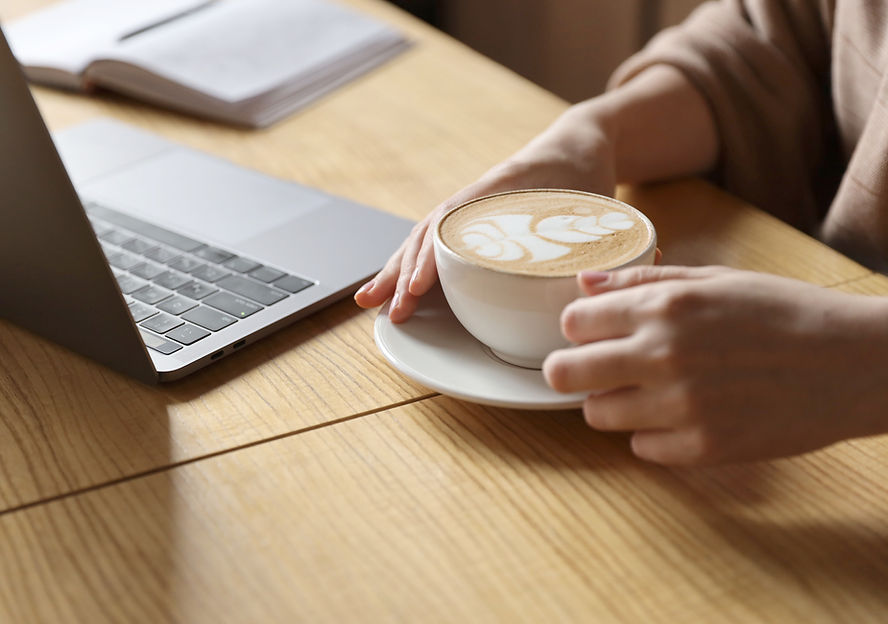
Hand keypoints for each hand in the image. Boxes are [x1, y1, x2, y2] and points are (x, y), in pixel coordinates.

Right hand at [354, 104, 617, 321]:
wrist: (579, 140)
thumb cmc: (584, 168)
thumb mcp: (594, 199)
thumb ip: (593, 236)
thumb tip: (591, 285)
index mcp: (498, 188)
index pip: (452, 224)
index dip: (432, 258)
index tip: (416, 288)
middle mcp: (475, 199)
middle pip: (426, 234)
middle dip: (401, 273)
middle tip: (388, 309)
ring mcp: (469, 209)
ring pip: (422, 239)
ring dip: (396, 271)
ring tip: (370, 301)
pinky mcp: (472, 220)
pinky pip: (434, 243)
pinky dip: (412, 265)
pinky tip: (399, 287)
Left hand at [542, 266, 887, 465]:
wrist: (855, 362)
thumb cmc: (785, 312)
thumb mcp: (716, 279)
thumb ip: (643, 280)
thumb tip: (583, 283)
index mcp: (665, 306)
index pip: (572, 322)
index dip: (578, 329)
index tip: (592, 333)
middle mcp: (664, 355)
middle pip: (565, 373)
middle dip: (571, 371)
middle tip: (592, 371)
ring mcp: (683, 406)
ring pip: (597, 415)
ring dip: (613, 403)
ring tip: (649, 391)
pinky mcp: (704, 448)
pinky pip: (642, 448)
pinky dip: (654, 435)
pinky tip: (685, 416)